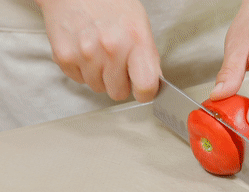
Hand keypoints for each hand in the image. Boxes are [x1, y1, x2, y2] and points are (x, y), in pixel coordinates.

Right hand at [36, 0, 160, 101]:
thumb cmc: (110, 4)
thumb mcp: (140, 24)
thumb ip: (148, 57)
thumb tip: (152, 84)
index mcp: (135, 40)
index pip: (145, 85)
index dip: (145, 93)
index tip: (143, 90)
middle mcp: (111, 48)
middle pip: (119, 93)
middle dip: (120, 83)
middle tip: (118, 64)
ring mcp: (85, 54)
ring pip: (98, 88)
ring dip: (100, 76)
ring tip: (100, 52)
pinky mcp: (64, 57)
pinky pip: (79, 80)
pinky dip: (83, 70)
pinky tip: (86, 51)